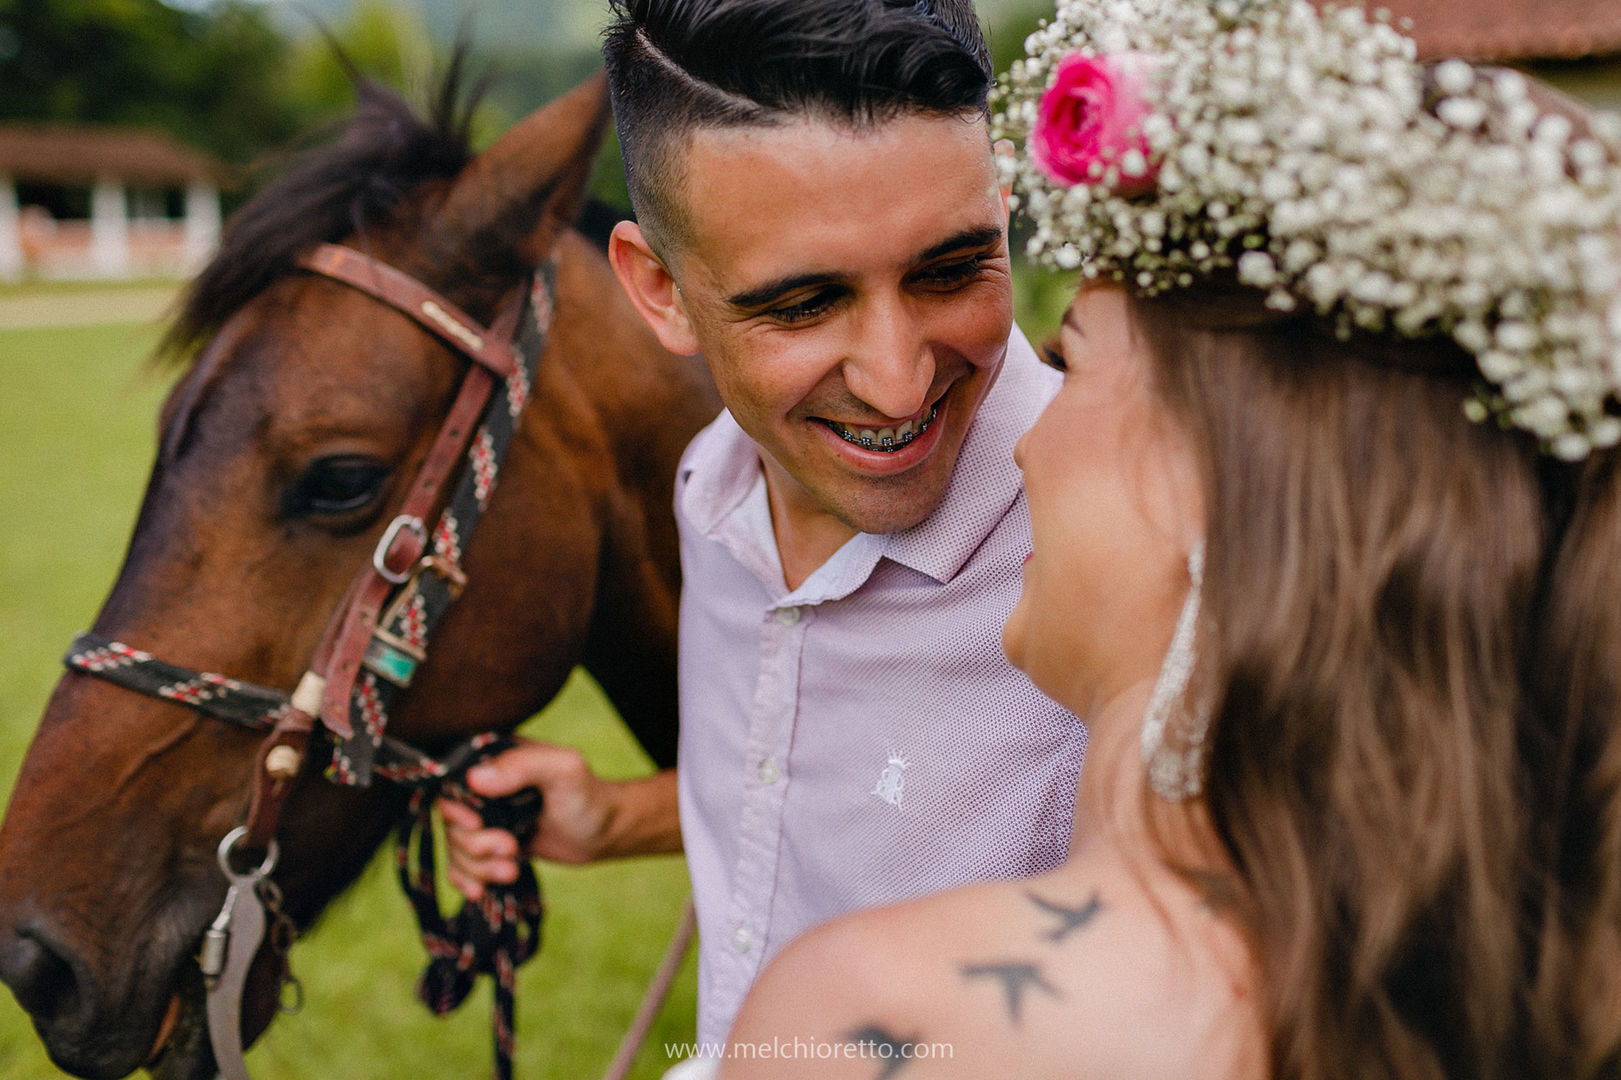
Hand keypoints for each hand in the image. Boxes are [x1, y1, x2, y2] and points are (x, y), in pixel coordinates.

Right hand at [439, 739, 679, 900]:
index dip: (455, 809)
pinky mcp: (491, 845)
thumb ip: (523, 765)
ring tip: (512, 870)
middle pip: (450, 820)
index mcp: (495, 759)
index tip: (476, 826)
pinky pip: (461, 865)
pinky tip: (480, 891)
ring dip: (478, 866)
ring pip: (456, 847)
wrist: (604, 833)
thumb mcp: (563, 770)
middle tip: (511, 849)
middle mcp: (484, 787)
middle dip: (475, 844)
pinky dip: (467, 880)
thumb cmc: (588, 795)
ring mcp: (486, 818)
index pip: (450, 782)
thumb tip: (475, 779)